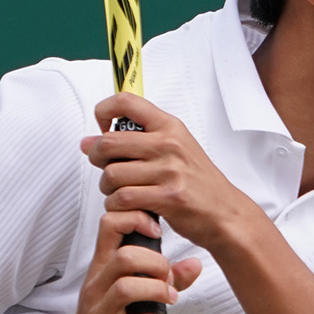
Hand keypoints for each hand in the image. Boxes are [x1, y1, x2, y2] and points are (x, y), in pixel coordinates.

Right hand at [63, 210, 201, 313]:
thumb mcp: (133, 291)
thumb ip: (166, 277)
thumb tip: (195, 263)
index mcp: (103, 266)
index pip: (110, 224)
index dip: (136, 219)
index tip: (157, 231)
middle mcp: (98, 284)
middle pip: (124, 257)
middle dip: (156, 263)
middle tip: (168, 278)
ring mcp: (98, 311)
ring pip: (125, 288)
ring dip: (157, 291)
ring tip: (170, 299)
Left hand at [80, 92, 262, 249]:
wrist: (224, 211)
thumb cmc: (198, 182)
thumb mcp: (176, 148)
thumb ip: (136, 141)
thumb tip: (88, 142)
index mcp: (170, 127)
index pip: (125, 102)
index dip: (103, 112)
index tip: (102, 130)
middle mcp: (169, 144)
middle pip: (109, 142)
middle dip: (95, 157)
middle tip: (103, 166)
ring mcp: (169, 171)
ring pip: (111, 175)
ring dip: (106, 187)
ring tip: (118, 191)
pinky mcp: (168, 197)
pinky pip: (123, 198)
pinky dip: (116, 205)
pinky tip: (127, 206)